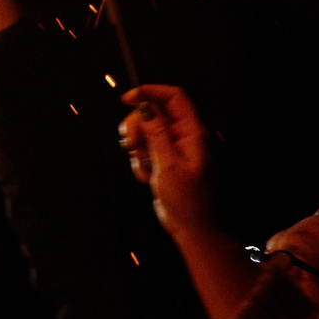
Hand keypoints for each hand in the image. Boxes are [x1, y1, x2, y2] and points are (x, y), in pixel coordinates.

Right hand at [119, 83, 212, 234]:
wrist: (191, 226)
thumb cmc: (187, 199)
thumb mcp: (168, 164)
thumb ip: (156, 132)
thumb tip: (144, 107)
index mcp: (192, 132)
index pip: (173, 97)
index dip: (149, 92)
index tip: (126, 100)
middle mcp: (184, 136)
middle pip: (153, 112)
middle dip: (137, 126)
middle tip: (131, 145)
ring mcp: (173, 148)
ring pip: (145, 131)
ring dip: (138, 148)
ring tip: (145, 169)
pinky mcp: (163, 160)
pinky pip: (144, 150)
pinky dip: (140, 162)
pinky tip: (148, 178)